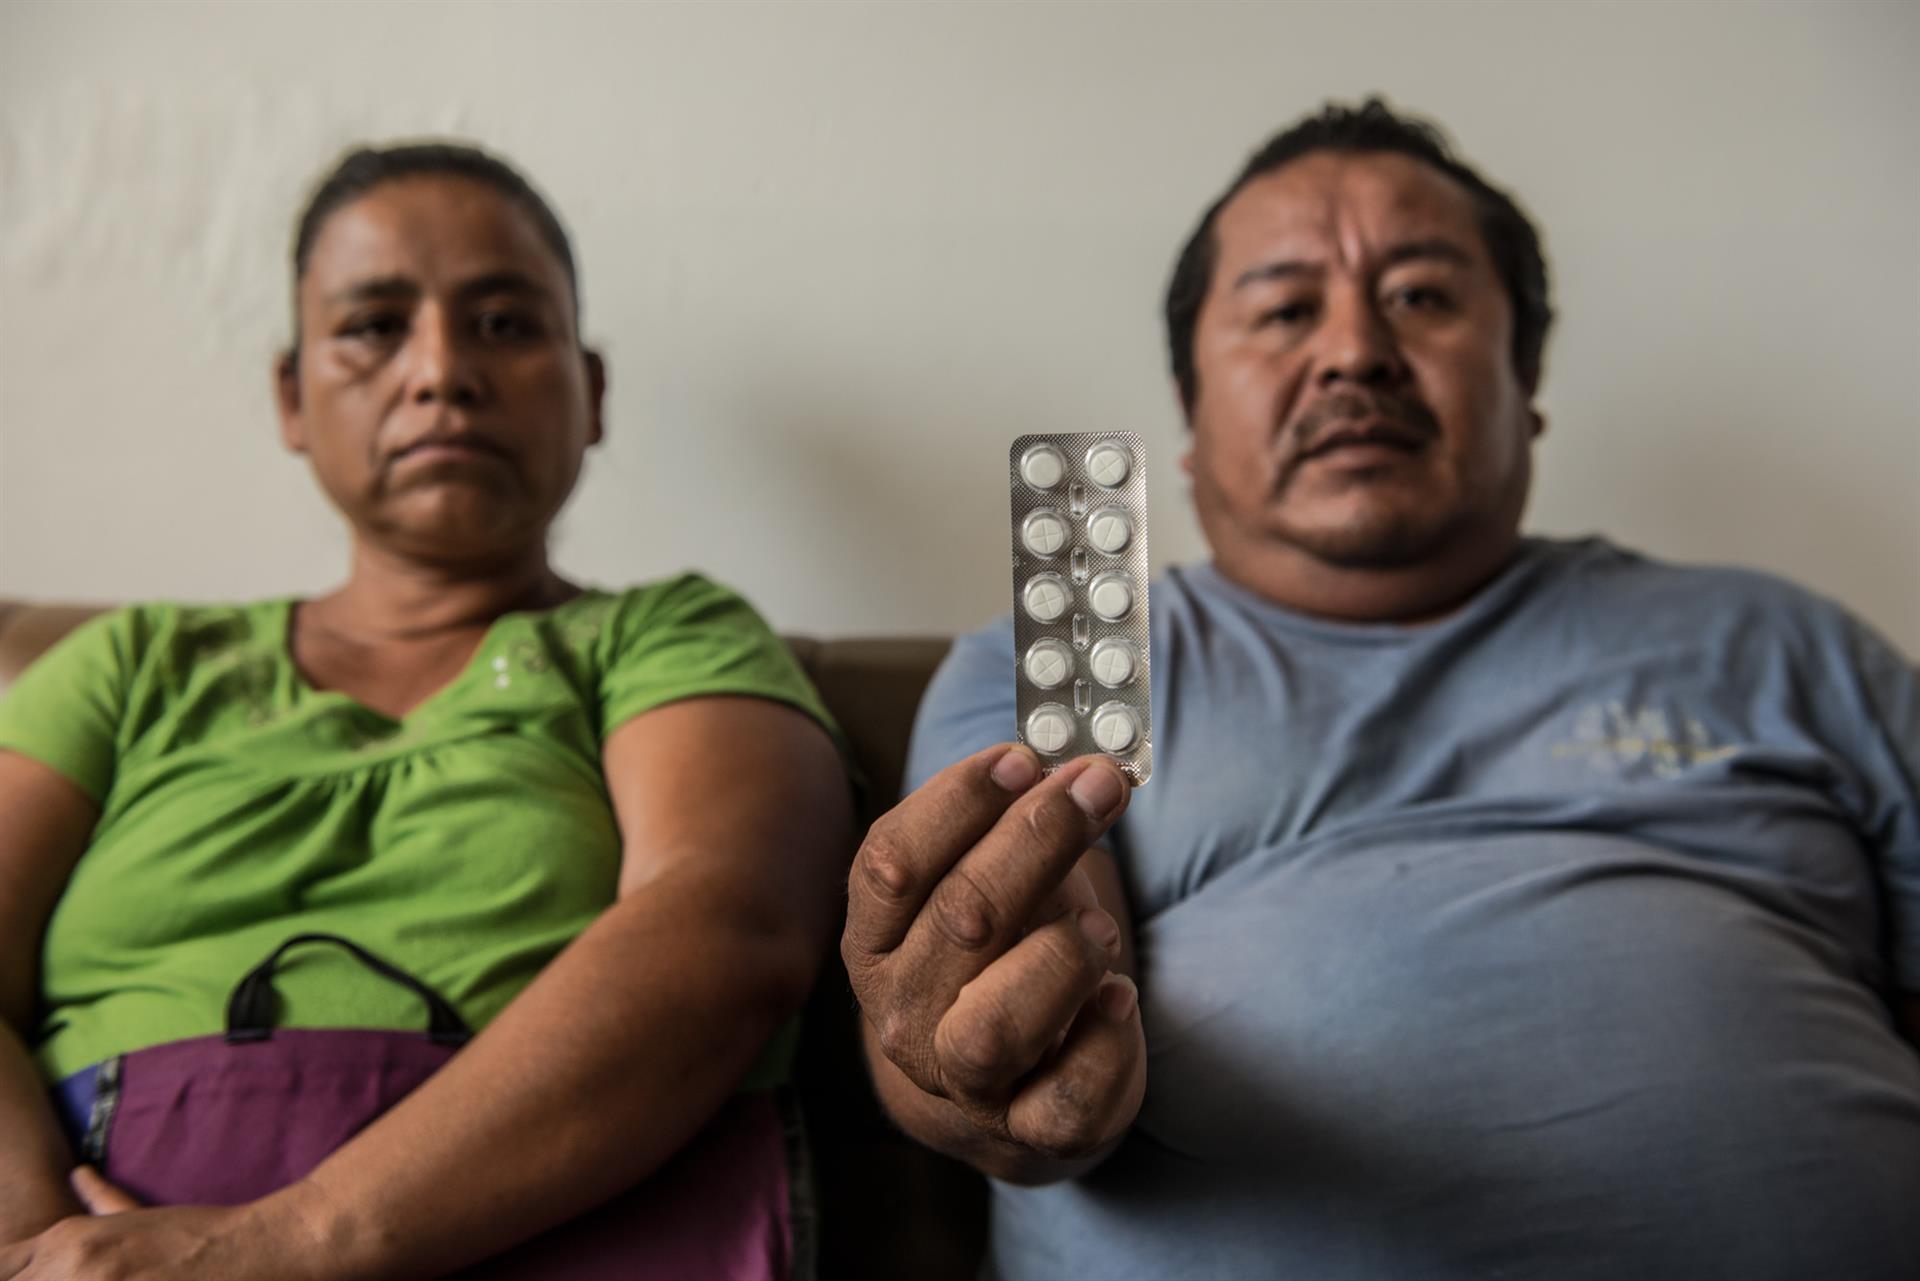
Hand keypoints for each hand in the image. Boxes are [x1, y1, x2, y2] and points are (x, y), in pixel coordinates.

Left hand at [0, 1167, 323, 1280]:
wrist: (258, 1247)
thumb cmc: (202, 1231)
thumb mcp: (141, 1213)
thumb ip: (103, 1202)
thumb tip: (78, 1174)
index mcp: (68, 1241)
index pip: (5, 1266)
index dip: (24, 1274)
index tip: (52, 1274)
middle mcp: (72, 1266)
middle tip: (104, 1277)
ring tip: (121, 1280)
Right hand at [843, 743, 1144, 1163]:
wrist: (1005, 1078)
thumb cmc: (997, 950)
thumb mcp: (986, 878)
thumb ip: (1012, 822)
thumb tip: (1077, 761)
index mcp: (876, 938)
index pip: (892, 861)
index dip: (958, 802)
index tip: (1023, 758)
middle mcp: (903, 1012)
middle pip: (959, 918)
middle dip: (1036, 840)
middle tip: (1096, 786)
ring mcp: (963, 1080)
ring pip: (995, 1028)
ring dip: (1059, 956)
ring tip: (1098, 925)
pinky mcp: (1030, 1128)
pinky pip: (1069, 1099)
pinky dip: (1105, 1042)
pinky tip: (1119, 997)